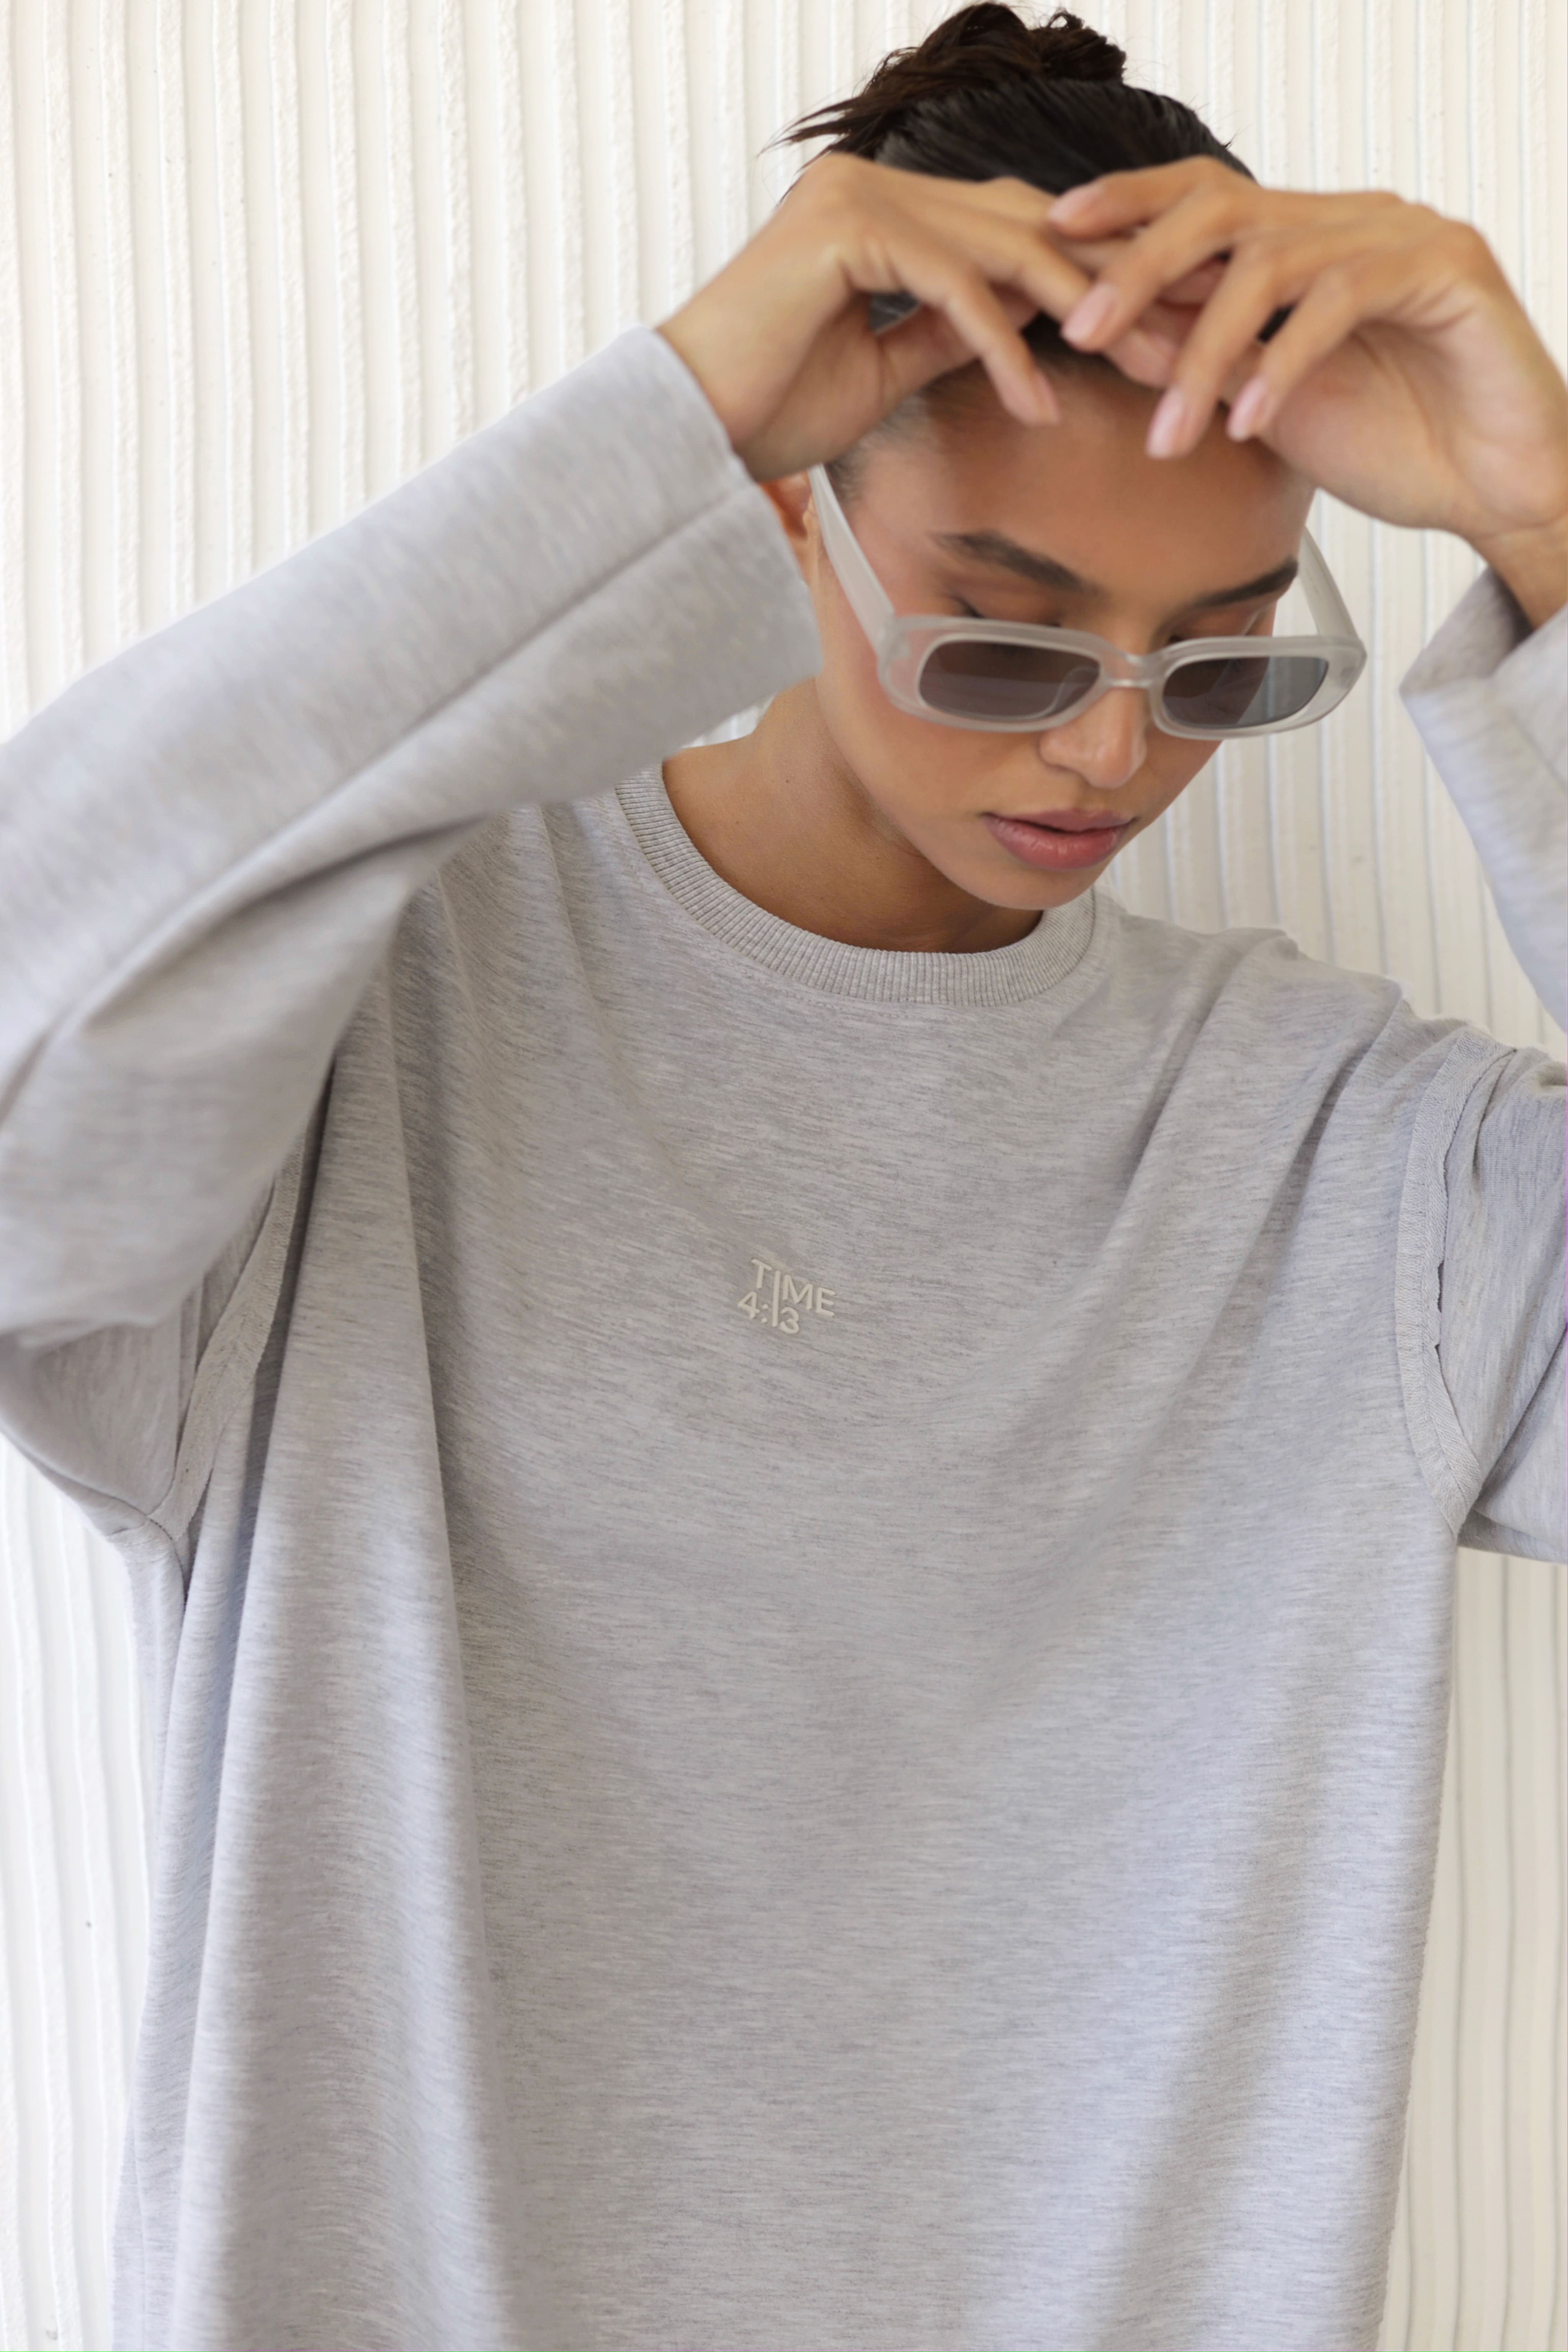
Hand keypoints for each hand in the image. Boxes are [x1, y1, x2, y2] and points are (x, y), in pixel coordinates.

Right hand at [655, 151, 1176, 485]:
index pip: (1009, 231)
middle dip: (1109, 288)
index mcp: (883, 210)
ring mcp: (855, 198)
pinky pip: (950, 288)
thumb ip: (949, 333)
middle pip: (1022, 227)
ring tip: (1138, 370)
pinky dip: (1000, 347)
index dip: (1090, 278)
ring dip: (1078, 313)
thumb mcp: (885, 369)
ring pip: (999, 246)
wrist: (685, 432)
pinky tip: (1039, 403)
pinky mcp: (842, 232)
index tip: (1157, 334)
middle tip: (1182, 348)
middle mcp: (873, 185)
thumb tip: (1021, 325)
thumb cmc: (770, 408)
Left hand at [1044, 159, 1567, 622]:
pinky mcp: (1446, 268)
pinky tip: (1248, 424)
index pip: (1203, 196)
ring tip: (1168, 434)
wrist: (1494, 486)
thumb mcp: (1267, 405)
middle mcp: (1352, 220)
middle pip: (1222, 210)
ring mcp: (1402, 236)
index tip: (1055, 234)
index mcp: (1309, 239)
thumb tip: (1115, 334)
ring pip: (1270, 262)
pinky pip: (1339, 300)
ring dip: (1203, 353)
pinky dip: (1281, 364)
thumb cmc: (1393, 444)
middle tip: (1081, 329)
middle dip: (1140, 266)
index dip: (1128, 205)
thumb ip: (1205, 361)